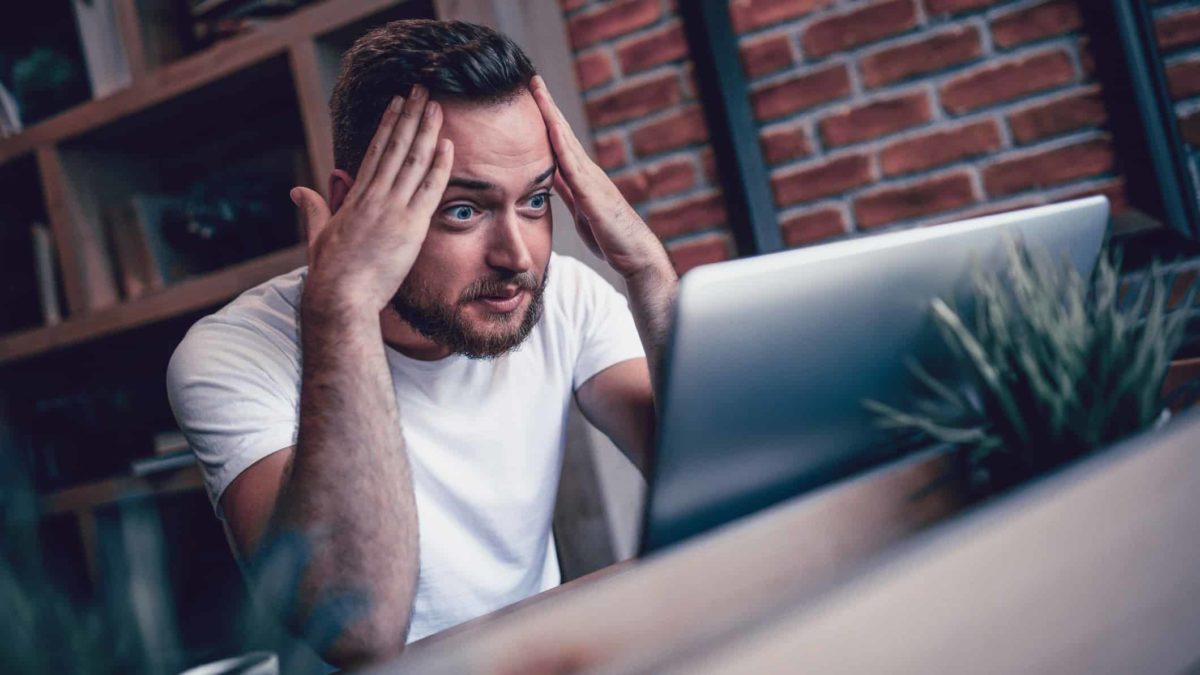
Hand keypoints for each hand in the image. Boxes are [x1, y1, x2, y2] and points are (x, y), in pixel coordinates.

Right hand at [290, 85, 453, 314]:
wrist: (340, 296)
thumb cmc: (330, 273)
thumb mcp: (318, 235)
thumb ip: (314, 209)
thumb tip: (298, 191)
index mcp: (356, 197)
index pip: (376, 152)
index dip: (389, 125)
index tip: (398, 104)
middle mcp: (375, 197)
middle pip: (396, 147)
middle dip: (411, 117)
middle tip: (423, 91)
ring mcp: (392, 209)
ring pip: (413, 161)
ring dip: (427, 131)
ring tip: (436, 106)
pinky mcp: (409, 226)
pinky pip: (429, 189)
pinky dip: (439, 165)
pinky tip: (447, 144)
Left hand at [530, 76, 670, 279]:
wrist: (635, 254)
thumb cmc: (609, 235)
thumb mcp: (579, 209)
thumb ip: (566, 190)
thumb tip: (550, 176)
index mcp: (581, 176)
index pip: (559, 141)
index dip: (545, 118)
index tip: (531, 95)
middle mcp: (587, 171)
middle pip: (562, 132)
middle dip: (547, 105)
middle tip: (532, 78)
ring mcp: (591, 180)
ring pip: (567, 142)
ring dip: (551, 116)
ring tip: (537, 91)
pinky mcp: (593, 195)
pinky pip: (573, 167)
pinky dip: (561, 146)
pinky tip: (550, 129)